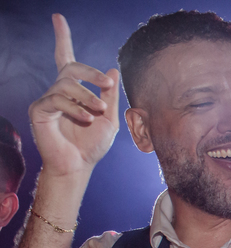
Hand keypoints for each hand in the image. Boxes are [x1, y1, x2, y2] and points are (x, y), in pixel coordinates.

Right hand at [28, 15, 119, 179]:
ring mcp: (47, 100)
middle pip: (70, 67)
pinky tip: (85, 119)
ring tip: (96, 112)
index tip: (58, 18)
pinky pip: (56, 99)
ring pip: (65, 84)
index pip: (65, 58)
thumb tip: (112, 70)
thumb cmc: (92, 145)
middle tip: (107, 85)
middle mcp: (58, 91)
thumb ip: (109, 96)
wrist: (78, 166)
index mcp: (74, 91)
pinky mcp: (39, 110)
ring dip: (86, 96)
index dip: (62, 38)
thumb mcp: (108, 119)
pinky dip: (75, 108)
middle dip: (90, 73)